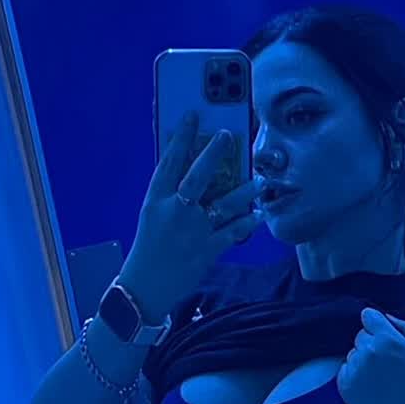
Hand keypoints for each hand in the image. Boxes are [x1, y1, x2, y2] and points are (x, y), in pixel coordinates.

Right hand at [122, 113, 260, 320]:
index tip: (191, 116)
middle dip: (213, 153)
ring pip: (223, 204)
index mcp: (155, 200)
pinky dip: (247, 222)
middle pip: (197, 176)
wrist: (144, 287)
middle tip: (227, 135)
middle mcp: (174, 212)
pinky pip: (233, 232)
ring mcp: (192, 231)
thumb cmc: (149, 247)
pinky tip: (258, 214)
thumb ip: (170, 194)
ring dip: (244, 191)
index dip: (181, 137)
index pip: (169, 162)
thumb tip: (193, 170)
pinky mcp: (206, 250)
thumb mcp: (152, 215)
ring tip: (259, 180)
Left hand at [337, 308, 404, 403]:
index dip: (377, 325)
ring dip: (363, 361)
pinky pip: (344, 372)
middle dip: (372, 344)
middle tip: (389, 363)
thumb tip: (386, 317)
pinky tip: (373, 387)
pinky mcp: (346, 389)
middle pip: (360, 336)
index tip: (385, 337)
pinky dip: (354, 377)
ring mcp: (355, 371)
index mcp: (387, 339)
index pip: (368, 316)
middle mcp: (367, 352)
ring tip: (383, 378)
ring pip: (352, 355)